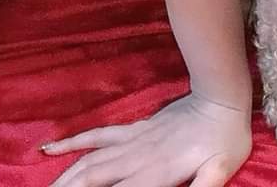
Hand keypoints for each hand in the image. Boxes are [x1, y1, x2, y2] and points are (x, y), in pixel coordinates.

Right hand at [39, 89, 251, 186]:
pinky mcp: (134, 129)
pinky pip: (97, 136)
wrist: (221, 98)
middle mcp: (136, 158)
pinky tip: (51, 148)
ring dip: (64, 177)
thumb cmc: (226, 140)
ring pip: (89, 161)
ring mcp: (132, 141)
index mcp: (155, 174)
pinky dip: (73, 143)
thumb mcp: (220, 171)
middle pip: (91, 180)